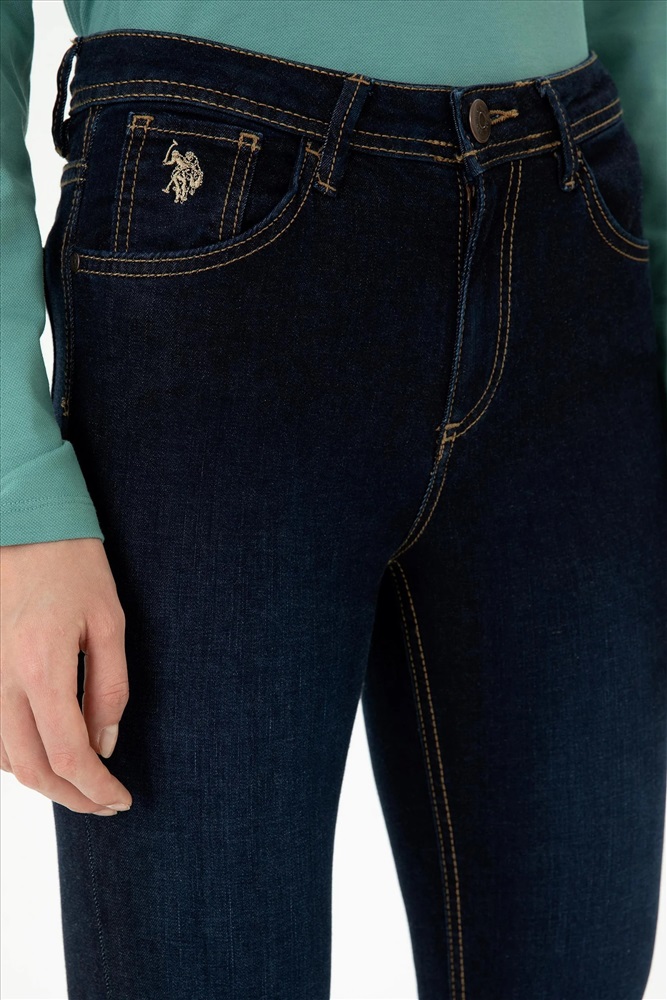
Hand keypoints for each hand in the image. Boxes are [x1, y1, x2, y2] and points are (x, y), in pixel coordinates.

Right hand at [0, 537, 131, 815]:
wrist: (25, 527)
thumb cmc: (74, 568)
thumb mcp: (110, 623)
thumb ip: (110, 689)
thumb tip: (105, 744)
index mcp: (42, 669)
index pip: (70, 756)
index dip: (97, 789)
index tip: (122, 799)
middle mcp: (3, 682)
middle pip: (34, 770)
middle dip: (74, 798)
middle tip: (107, 804)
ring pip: (6, 761)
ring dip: (46, 783)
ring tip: (84, 786)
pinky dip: (20, 760)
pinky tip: (48, 757)